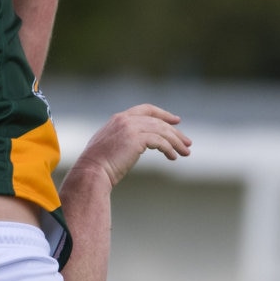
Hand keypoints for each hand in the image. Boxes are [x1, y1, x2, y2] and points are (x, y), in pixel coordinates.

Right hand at [72, 104, 191, 187]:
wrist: (92, 171)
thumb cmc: (98, 164)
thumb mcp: (110, 144)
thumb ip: (123, 138)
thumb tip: (137, 144)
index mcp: (119, 118)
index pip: (146, 109)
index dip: (163, 114)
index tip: (176, 120)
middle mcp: (125, 119)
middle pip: (158, 121)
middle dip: (175, 132)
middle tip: (187, 143)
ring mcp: (131, 128)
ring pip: (161, 131)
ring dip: (176, 142)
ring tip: (185, 152)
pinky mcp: (136, 139)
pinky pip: (160, 141)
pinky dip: (169, 149)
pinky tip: (173, 157)